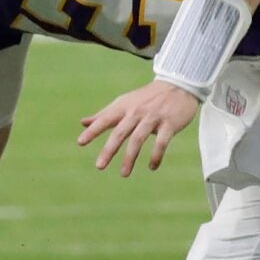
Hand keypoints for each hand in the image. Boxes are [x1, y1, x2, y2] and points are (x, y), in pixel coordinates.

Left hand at [77, 80, 201, 175]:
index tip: (80, 142)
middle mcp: (137, 112)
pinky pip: (161, 142)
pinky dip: (156, 156)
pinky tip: (152, 167)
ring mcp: (153, 117)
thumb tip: (83, 123)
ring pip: (138, 139)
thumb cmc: (147, 97)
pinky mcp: (169, 123)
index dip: (93, 130)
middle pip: (120, 132)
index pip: (105, 119)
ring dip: (130, 157)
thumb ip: (104, 114)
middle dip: (109, 149)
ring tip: (123, 174)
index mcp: (124, 107)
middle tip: (99, 166)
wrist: (178, 85)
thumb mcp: (124, 102)